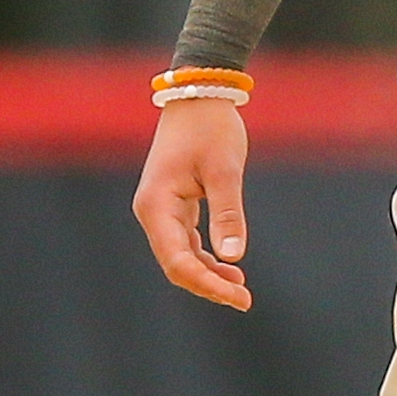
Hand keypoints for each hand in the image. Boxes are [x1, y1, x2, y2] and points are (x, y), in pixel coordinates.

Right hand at [132, 97, 255, 308]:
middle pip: (176, 263)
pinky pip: (185, 240)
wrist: (199, 94)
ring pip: (180, 255)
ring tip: (241, 288)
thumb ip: (227, 213)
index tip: (238, 296)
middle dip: (208, 284)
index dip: (207, 283)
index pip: (178, 260)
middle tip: (244, 300)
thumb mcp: (225, 170)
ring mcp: (160, 209)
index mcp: (157, 205)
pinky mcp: (172, 204)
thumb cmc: (211, 127)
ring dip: (208, 273)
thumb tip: (235, 257)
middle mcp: (152, 211)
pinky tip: (229, 266)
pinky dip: (205, 255)